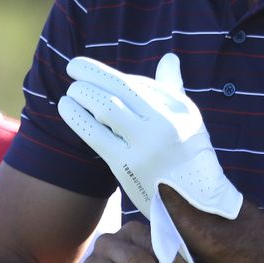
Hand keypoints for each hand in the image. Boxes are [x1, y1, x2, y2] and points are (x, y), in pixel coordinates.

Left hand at [58, 53, 243, 262]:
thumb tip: (168, 58)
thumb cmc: (188, 156)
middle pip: (120, 88)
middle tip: (73, 68)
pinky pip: (96, 136)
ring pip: (106, 108)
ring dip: (83, 94)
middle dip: (91, 74)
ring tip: (70, 91)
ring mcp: (145, 146)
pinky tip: (66, 108)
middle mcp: (164, 124)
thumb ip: (172, 88)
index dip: (109, 75)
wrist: (197, 204)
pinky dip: (78, 118)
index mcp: (179, 109)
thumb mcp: (189, 119)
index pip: (136, 83)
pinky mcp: (128, 166)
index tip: (92, 72)